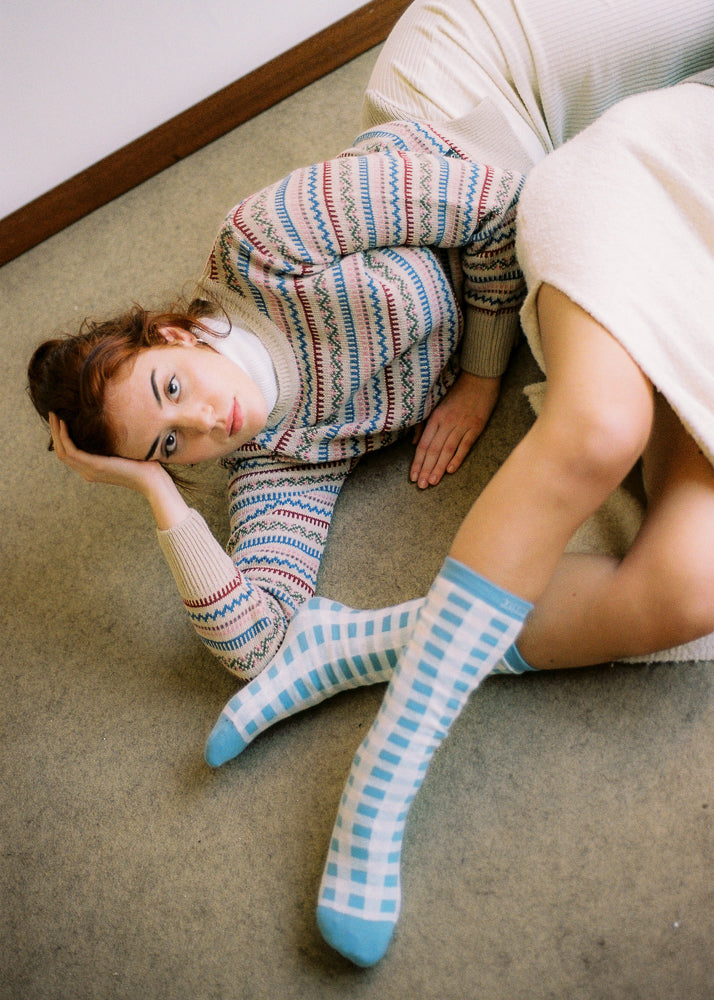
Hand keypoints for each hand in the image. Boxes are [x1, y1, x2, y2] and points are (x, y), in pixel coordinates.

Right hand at [49, 414, 188, 528]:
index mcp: (92, 469)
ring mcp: (89, 470)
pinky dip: (64, 436)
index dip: (60, 436)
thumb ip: (112, 442)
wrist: (152, 480)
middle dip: (54, 431)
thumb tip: (112, 422)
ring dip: (56, 431)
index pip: (68, 453)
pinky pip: (71, 450)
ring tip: (54, 414)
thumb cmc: (144, 464)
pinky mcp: (95, 466)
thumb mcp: (123, 450)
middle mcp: (87, 472)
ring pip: (62, 450)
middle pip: (60, 451)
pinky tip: (65, 422)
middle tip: (52, 413)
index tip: (60, 418)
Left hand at [410, 372, 500, 488]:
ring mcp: (462, 425)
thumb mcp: (437, 406)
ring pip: (447, 450)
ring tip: (432, 482)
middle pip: (433, 450)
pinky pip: (465, 445)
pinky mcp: (476, 426)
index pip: (423, 445)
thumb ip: (424, 425)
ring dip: (439, 467)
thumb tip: (413, 443)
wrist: (479, 378)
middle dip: (426, 469)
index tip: (413, 477)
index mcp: (435, 418)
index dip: (417, 462)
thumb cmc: (457, 393)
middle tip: (421, 485)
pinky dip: (457, 457)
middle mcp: (446, 422)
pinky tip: (451, 470)